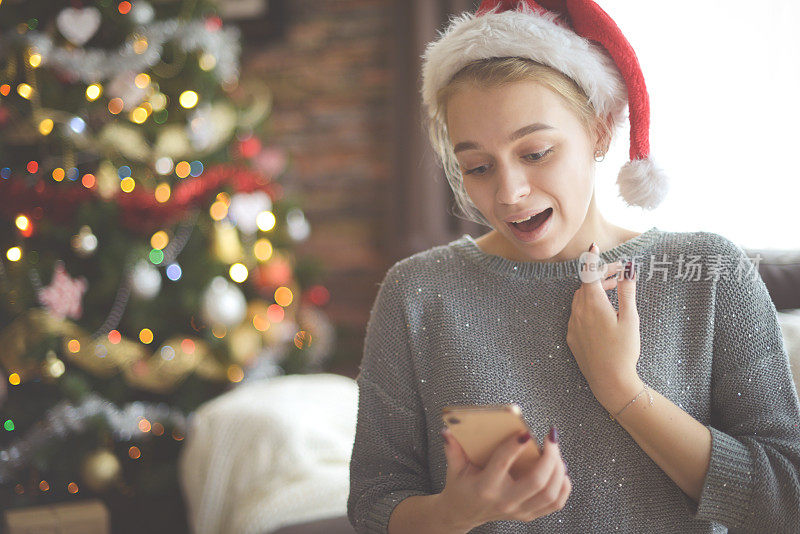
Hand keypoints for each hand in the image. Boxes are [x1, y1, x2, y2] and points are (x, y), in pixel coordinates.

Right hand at [437, 427, 570, 527]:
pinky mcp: (527, 515)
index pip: (503, 464)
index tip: (526, 431)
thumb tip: (448, 430)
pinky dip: (563, 487)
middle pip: (536, 481)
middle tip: (551, 437)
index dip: (515, 446)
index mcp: (485, 487)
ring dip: (558, 470)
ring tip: (556, 451)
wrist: (462, 513)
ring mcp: (518, 511)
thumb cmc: (460, 485)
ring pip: (549, 493)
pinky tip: (561, 470)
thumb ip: (452, 448)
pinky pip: (554, 504)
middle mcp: (504, 501)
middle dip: (550, 457)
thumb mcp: (454, 467)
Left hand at [566, 242, 640, 407]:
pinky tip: (602, 312)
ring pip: (580, 299)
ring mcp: (573, 325)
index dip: (592, 259)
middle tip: (619, 274)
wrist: (609, 381)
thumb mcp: (630, 319)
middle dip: (600, 275)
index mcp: (593, 304)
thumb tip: (628, 270)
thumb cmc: (624, 350)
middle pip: (585, 285)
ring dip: (594, 291)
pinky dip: (587, 306)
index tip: (594, 246)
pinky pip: (577, 314)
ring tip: (613, 291)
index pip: (588, 273)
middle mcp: (578, 312)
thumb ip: (627, 292)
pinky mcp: (571, 337)